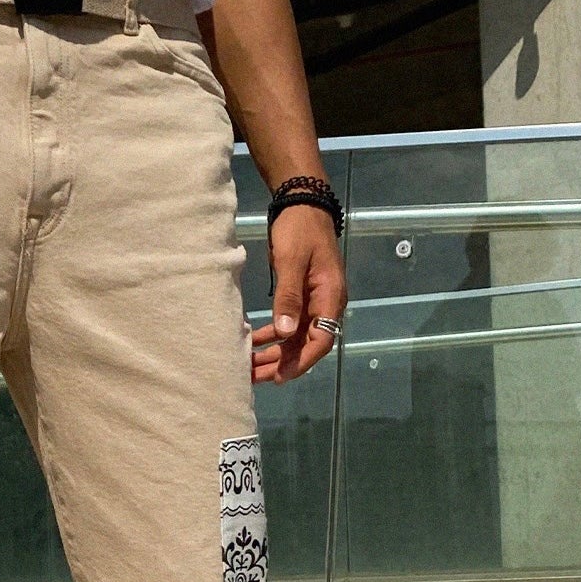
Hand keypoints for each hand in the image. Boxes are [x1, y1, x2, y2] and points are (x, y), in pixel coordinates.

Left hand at [249, 204, 346, 385]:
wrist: (302, 203)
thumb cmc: (299, 229)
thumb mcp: (291, 261)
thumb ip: (289, 297)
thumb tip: (284, 334)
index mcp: (330, 297)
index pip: (322, 340)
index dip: (301, 361)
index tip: (280, 376)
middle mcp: (325, 304)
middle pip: (307, 344)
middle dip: (282, 363)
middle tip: (255, 377)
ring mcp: (314, 302)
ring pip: (296, 337)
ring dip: (275, 353)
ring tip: (250, 367)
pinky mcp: (301, 297)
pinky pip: (289, 324)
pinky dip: (273, 336)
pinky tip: (254, 342)